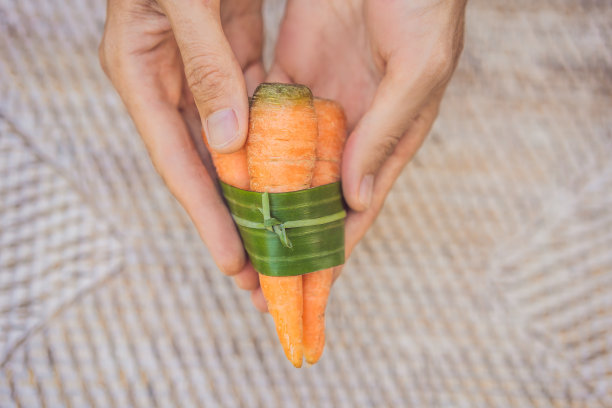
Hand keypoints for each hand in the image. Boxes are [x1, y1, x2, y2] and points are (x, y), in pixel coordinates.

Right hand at [99, 0, 263, 295]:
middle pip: (203, 166)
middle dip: (232, 219)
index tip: (237, 262)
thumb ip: (205, 65)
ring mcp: (201, 68)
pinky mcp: (230, 52)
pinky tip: (295, 170)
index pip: (178, 162)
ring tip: (280, 235)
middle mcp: (169, 80)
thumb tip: (228, 140)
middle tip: (258, 271)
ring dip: (256, 188)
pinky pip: (253, 106)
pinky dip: (273, 139)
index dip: (207, 216)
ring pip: (230, 143)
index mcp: (141, 73)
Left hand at [266, 0, 465, 281]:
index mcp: (390, 132)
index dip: (334, 247)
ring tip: (238, 241)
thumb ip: (386, 130)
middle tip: (263, 280)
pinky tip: (225, 175)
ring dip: (264, 200)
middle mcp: (354, 124)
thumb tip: (354, 198)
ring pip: (287, 161)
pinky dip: (247, 145)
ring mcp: (322, 98)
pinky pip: (266, 114)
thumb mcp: (418, 67)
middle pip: (316, 194)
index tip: (308, 288)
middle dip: (291, 236)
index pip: (358, 205)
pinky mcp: (293, 67)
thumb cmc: (425, 0)